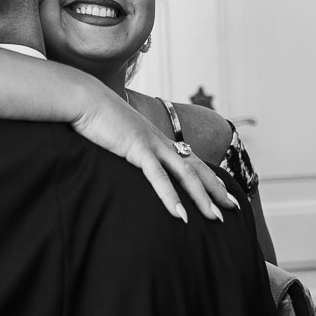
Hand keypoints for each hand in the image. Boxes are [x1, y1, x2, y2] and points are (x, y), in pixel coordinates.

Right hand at [71, 87, 238, 221]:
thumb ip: (126, 147)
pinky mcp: (137, 149)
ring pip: (185, 175)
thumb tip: (126, 158)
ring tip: (216, 217)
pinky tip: (180, 215)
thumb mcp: (116, 136)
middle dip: (216, 190)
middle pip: (196, 169)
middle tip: (233, 208)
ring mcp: (151, 144)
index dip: (208, 177)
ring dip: (202, 198)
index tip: (222, 193)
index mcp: (157, 138)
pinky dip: (170, 197)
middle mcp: (160, 141)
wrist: (83, 98)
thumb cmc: (95, 117)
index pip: (190, 160)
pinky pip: (158, 178)